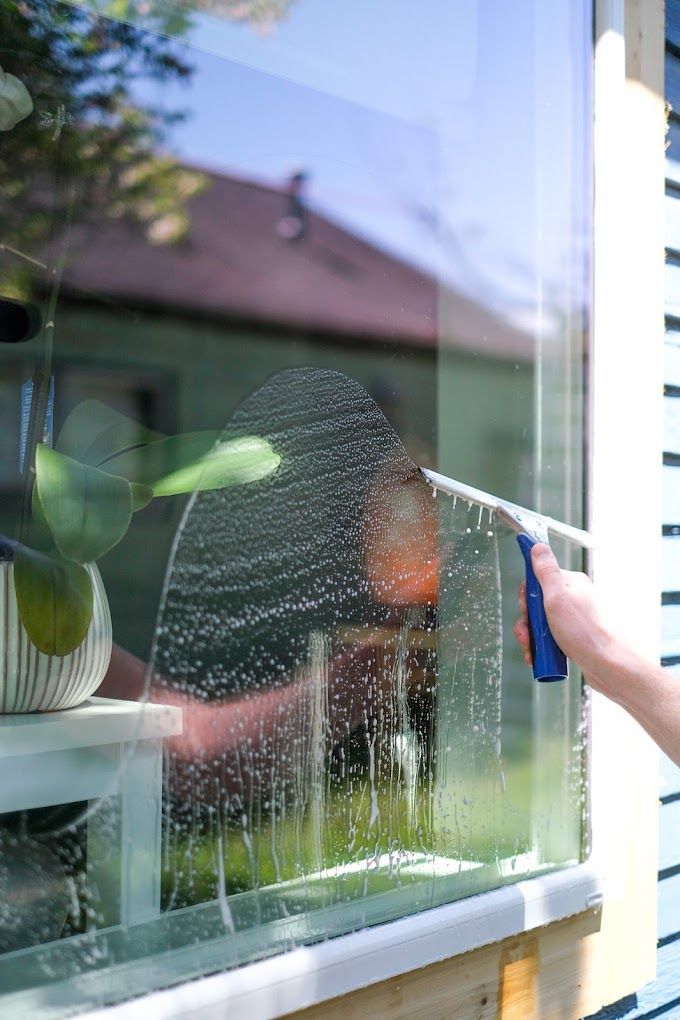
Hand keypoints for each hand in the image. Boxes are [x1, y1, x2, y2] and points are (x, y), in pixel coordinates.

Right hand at [513, 543, 613, 680]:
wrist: (607, 665)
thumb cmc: (584, 631)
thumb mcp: (557, 596)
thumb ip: (546, 570)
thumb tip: (537, 546)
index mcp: (570, 583)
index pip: (538, 580)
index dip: (527, 595)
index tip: (526, 607)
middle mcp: (573, 599)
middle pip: (537, 603)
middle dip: (527, 620)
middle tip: (529, 633)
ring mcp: (574, 619)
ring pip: (541, 622)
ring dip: (531, 636)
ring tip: (531, 649)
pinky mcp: (574, 637)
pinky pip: (550, 637)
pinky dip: (540, 646)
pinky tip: (537, 656)